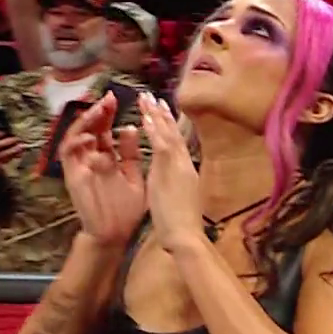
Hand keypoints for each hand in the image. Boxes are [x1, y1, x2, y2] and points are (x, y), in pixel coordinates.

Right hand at [59, 92, 146, 246]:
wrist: (116, 234)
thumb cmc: (126, 208)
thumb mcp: (134, 176)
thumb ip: (131, 154)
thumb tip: (131, 128)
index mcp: (107, 157)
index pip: (105, 129)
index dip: (110, 114)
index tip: (121, 99)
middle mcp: (91, 158)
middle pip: (90, 128)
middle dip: (98, 111)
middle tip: (109, 98)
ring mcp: (80, 166)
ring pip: (75, 135)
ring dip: (85, 121)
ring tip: (99, 110)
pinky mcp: (73, 176)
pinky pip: (67, 154)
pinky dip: (76, 142)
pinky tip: (89, 136)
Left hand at [139, 94, 204, 248]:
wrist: (186, 236)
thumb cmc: (183, 226)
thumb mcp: (180, 201)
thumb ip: (176, 187)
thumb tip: (173, 182)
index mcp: (187, 173)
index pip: (179, 145)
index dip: (171, 127)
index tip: (163, 112)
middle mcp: (185, 165)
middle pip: (175, 135)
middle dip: (164, 116)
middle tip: (154, 97)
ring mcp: (179, 166)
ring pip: (168, 135)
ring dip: (156, 116)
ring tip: (147, 98)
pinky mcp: (171, 171)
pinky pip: (161, 145)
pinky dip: (154, 130)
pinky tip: (145, 117)